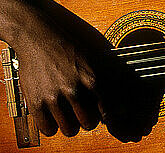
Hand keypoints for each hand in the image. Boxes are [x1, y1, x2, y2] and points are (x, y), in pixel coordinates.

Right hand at [13, 0, 162, 141]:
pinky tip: (53, 114)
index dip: (110, 115)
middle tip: (84, 110)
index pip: (109, 110)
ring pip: (70, 130)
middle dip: (89, 119)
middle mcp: (75, 88)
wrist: (38, 34)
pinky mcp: (35, 102)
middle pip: (90, 124)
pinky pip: (48, 130)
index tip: (106, 113)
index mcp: (93, 77)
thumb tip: (128, 97)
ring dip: (71, 124)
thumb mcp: (97, 53)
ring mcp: (54, 96)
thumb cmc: (71, 43)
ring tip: (69, 112)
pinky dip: (51, 125)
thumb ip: (113, 74)